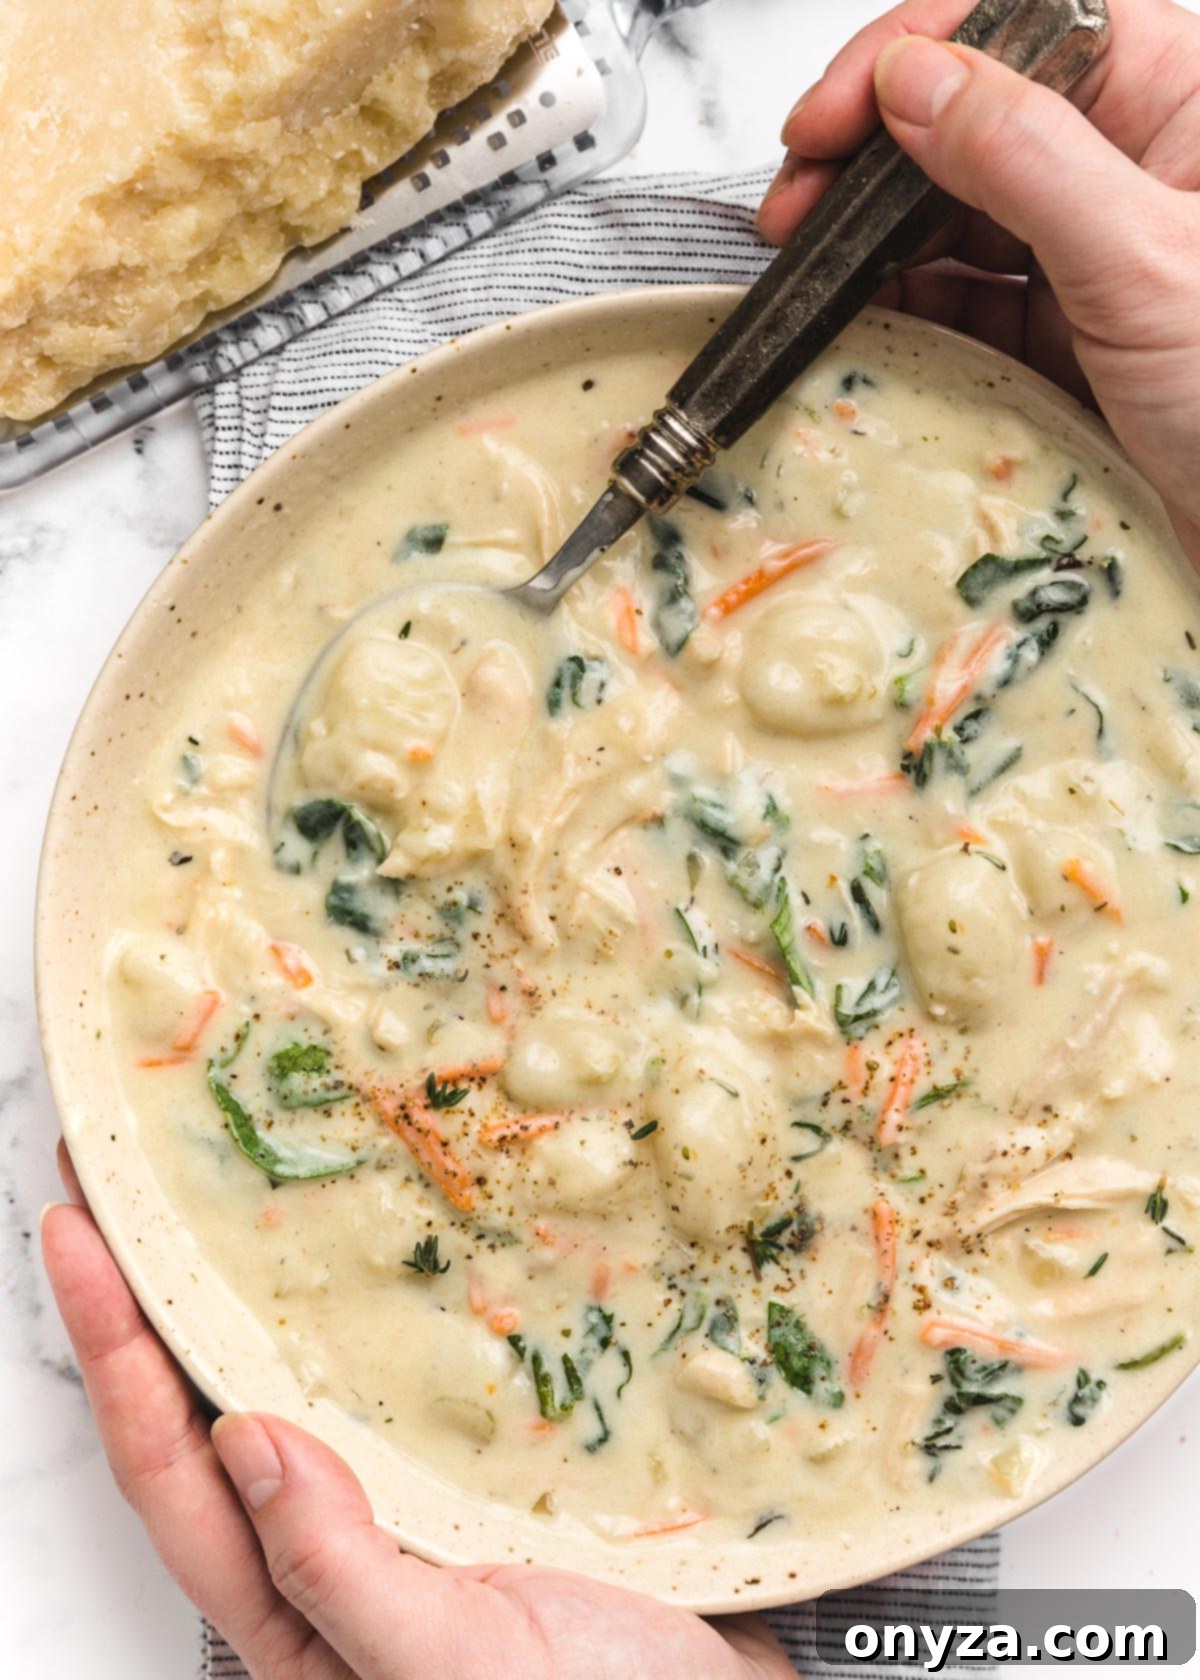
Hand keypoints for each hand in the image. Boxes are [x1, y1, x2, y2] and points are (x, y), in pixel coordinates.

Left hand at [41, 1142, 791, 1679]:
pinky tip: (372, 1247)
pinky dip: (366, 1307)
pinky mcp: (475, 1466)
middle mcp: (330, 1550)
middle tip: (124, 1174)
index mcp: (291, 1616)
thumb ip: (339, 1574)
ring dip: (247, 1285)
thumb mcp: (452, 1670)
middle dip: (154, 1291)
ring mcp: (402, 1502)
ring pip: (298, 1376)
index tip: (78, 1231)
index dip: (111, 1347)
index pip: (168, 1468)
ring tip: (221, 1189)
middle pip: (208, 1406)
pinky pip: (395, 1374)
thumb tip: (247, 1443)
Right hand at [757, 0, 1199, 565]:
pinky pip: (961, 304)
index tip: (834, 113)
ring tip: (806, 264)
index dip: (919, 49)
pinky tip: (857, 318)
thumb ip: (1026, 157)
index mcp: (1180, 103)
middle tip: (795, 198)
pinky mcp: (1059, 339)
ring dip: (871, 233)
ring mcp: (1089, 257)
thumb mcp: (1143, 263)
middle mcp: (1131, 170)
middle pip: (972, 114)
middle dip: (871, 149)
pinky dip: (901, 310)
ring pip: (954, 213)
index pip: (1026, 22)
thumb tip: (916, 79)